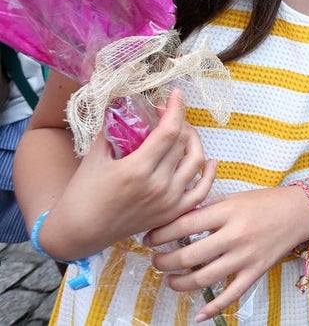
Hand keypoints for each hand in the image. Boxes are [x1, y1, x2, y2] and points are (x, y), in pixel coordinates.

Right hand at [45, 89, 214, 259]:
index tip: (176, 94)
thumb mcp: (95, 155)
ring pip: (197, 162)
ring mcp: (168, 201)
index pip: (169, 131)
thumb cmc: (83, 192)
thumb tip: (124, 102)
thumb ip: (112, 128)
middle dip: (180, 121)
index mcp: (136, 169)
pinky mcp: (172, 213)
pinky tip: (210, 161)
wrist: (80, 232)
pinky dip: (209, 174)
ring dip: (194, 141)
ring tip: (183, 132)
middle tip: (169, 115)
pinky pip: (201, 191)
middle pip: (183, 143)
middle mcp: (157, 186)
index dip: (176, 109)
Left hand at [147, 185, 308, 321]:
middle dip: (165, 261)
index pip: (184, 225)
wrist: (300, 212)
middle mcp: (235, 235)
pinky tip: (198, 314)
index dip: (161, 234)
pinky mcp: (256, 271)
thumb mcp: (234, 197)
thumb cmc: (266, 202)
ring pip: (204, 278)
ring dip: (180, 283)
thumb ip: (208, 210)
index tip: (149, 239)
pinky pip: (231, 295)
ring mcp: (246, 256)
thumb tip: (177, 221)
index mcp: (227, 212)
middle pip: (189, 255)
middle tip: (156, 262)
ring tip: (170, 280)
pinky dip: (213, 307)